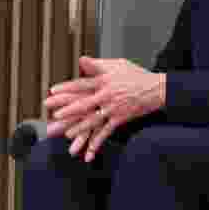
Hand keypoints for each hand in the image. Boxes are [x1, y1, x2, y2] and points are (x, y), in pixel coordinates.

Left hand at [42, 56, 165, 161]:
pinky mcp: (120, 119)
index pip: (81, 84)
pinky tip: (88, 150)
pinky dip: (97, 142)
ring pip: (94, 120)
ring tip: (66, 133)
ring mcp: (113, 108)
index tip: (53, 91)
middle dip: (68, 110)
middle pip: (84, 103)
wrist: (156, 89)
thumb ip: (97, 64)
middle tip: (55, 115)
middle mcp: (107, 95)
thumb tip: (81, 59)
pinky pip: (106, 132)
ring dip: (80, 128)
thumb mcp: (117, 65)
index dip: (66, 88)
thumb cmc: (135, 75)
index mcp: (104, 81)